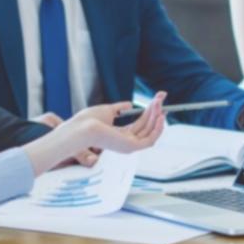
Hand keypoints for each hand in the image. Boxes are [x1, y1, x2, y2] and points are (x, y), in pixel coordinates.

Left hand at [22, 93, 166, 174]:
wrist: (82, 128)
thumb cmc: (88, 121)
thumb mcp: (107, 111)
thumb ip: (119, 108)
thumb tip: (129, 104)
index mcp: (119, 135)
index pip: (139, 125)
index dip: (149, 112)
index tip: (156, 101)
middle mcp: (125, 142)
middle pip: (146, 126)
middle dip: (155, 111)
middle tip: (161, 97)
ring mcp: (129, 145)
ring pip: (149, 130)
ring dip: (156, 115)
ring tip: (159, 101)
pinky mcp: (131, 147)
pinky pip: (150, 140)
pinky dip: (157, 129)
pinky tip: (160, 116)